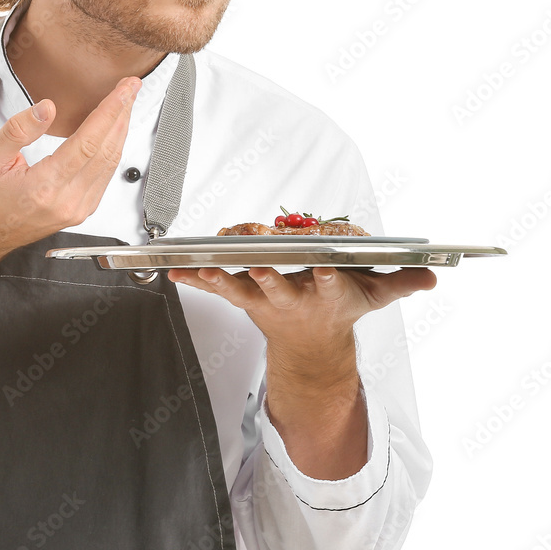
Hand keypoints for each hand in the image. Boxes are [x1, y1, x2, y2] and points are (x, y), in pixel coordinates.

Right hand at [0, 75, 141, 269]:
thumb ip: (19, 129)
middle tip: (131, 88)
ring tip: (125, 105)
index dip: (110, 112)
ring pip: (110, 165)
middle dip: (122, 115)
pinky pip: (105, 177)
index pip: (89, 142)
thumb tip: (46, 108)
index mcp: (45, 187)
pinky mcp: (80, 211)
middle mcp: (67, 201)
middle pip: (107, 151)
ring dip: (120, 131)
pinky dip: (112, 151)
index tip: (124, 90)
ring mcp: (77, 210)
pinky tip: (112, 134)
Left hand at [167, 264, 435, 364]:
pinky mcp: (243, 298)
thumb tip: (433, 275)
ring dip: (220, 280)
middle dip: (269, 277)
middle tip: (257, 265)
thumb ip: (400, 282)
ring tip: (202, 269)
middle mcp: (294, 299)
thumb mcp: (374, 296)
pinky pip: (216, 288)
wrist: (310, 345)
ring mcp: (265, 300)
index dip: (329, 278)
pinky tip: (177, 272)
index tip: (326, 269)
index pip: (331, 285)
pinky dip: (196, 280)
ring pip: (240, 289)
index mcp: (326, 295)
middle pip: (279, 288)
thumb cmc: (340, 307)